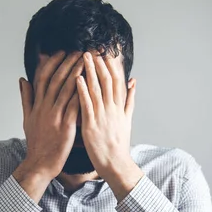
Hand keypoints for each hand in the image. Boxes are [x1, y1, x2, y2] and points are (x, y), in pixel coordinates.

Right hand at [15, 51, 84, 189]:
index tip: (61, 52)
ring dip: (77, 74)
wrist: (40, 163)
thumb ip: (26, 98)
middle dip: (67, 63)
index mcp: (37, 105)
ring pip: (66, 90)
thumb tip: (22, 79)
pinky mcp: (66, 127)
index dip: (52, 63)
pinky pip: (75, 107)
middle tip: (78, 51)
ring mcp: (55, 117)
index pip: (43, 78)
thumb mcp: (27, 118)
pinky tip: (90, 84)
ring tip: (87, 61)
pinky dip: (81, 94)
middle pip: (56, 80)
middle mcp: (45, 108)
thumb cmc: (36, 142)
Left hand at [76, 51, 142, 199]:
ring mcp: (102, 116)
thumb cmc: (119, 144)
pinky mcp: (92, 124)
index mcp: (119, 106)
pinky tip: (77, 78)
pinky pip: (86, 104)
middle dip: (99, 63)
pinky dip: (82, 90)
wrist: (116, 163)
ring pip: (96, 88)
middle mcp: (112, 108)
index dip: (110, 65)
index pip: (116, 80)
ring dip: (89, 71)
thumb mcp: (127, 119)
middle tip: (91, 48)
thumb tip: (134, 81)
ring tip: (82, 56)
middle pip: (107, 80)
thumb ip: (130, 99)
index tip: (104, 52)